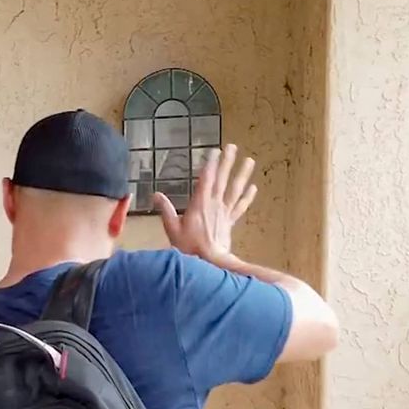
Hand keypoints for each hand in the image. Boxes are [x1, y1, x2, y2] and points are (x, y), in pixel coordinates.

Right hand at [155, 143, 259, 267]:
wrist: (209, 262)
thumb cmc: (189, 247)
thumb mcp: (172, 229)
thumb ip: (165, 210)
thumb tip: (156, 194)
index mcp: (199, 204)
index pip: (206, 179)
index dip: (210, 164)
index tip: (215, 150)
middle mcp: (214, 204)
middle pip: (222, 179)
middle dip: (227, 162)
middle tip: (233, 147)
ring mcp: (224, 212)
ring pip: (235, 190)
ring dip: (242, 174)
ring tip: (249, 161)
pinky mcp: (229, 221)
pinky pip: (240, 207)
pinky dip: (247, 197)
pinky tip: (253, 187)